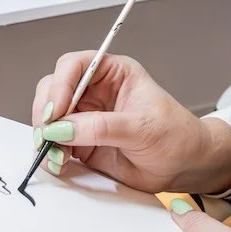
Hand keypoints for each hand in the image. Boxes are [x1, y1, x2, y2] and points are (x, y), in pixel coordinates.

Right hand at [31, 52, 230, 194]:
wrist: (186, 166)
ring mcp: (86, 118)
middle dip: (46, 112)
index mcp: (115, 73)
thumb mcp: (142, 127)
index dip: (60, 84)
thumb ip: (101, 127)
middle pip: (53, 89)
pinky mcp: (82, 143)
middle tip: (48, 136)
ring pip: (49, 118)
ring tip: (58, 155)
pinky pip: (54, 143)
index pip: (75, 65)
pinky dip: (50, 153)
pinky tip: (61, 163)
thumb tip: (61, 129)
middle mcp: (96, 92)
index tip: (55, 111)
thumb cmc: (176, 136)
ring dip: (45, 136)